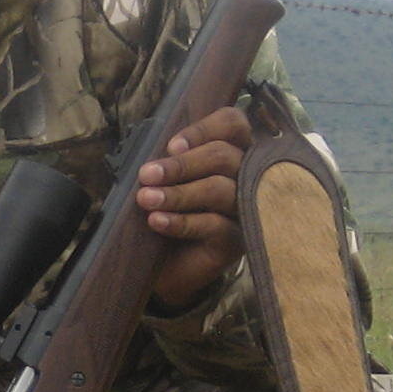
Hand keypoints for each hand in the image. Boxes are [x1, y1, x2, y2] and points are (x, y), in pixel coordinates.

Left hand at [135, 103, 250, 314]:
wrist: (167, 267)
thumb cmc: (171, 214)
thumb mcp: (168, 181)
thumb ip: (171, 160)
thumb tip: (157, 148)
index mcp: (232, 151)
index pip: (233, 124)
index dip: (203, 129)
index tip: (171, 146)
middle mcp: (246, 176)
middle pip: (224, 156)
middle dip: (181, 165)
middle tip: (147, 175)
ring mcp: (247, 208)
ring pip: (219, 189)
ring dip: (178, 193)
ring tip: (146, 199)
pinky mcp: (240, 240)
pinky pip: (214, 225)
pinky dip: (181, 221)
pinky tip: (157, 221)